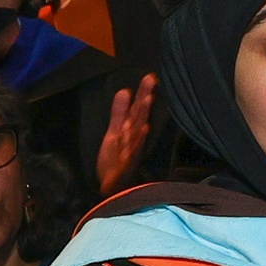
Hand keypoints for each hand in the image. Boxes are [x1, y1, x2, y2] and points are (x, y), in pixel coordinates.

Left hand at [93, 76, 160, 196]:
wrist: (114, 190)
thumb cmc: (116, 160)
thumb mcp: (115, 132)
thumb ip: (119, 112)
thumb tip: (124, 90)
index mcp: (132, 131)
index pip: (138, 109)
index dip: (144, 93)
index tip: (150, 76)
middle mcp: (134, 139)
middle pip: (140, 115)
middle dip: (145, 97)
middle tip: (151, 79)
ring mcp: (131, 152)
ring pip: (138, 130)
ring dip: (143, 115)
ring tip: (148, 98)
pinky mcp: (124, 165)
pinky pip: (132, 152)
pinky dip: (138, 141)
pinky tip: (145, 129)